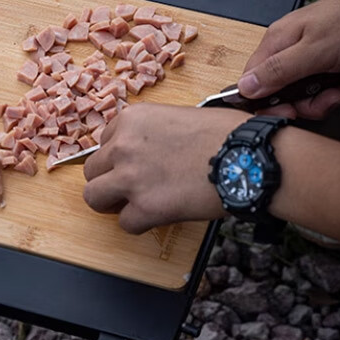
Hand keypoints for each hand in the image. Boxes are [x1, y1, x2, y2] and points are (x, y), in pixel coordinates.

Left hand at [83, 103, 247, 233]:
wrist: (248, 157)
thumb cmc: (227, 134)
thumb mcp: (180, 116)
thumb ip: (153, 131)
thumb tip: (149, 149)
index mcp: (132, 119)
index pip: (104, 141)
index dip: (118, 156)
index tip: (132, 163)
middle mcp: (123, 145)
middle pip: (92, 169)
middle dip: (109, 179)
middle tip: (128, 187)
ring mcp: (130, 177)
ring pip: (93, 197)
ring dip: (111, 203)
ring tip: (130, 206)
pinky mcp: (144, 207)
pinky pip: (124, 224)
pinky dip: (139, 224)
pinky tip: (158, 217)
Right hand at [238, 0, 339, 119]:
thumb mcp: (314, 51)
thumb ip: (276, 71)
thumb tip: (244, 88)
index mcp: (278, 44)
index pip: (255, 84)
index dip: (270, 104)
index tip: (292, 110)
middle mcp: (294, 51)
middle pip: (290, 95)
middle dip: (318, 101)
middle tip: (335, 93)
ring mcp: (316, 57)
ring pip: (318, 94)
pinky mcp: (338, 62)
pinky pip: (338, 88)